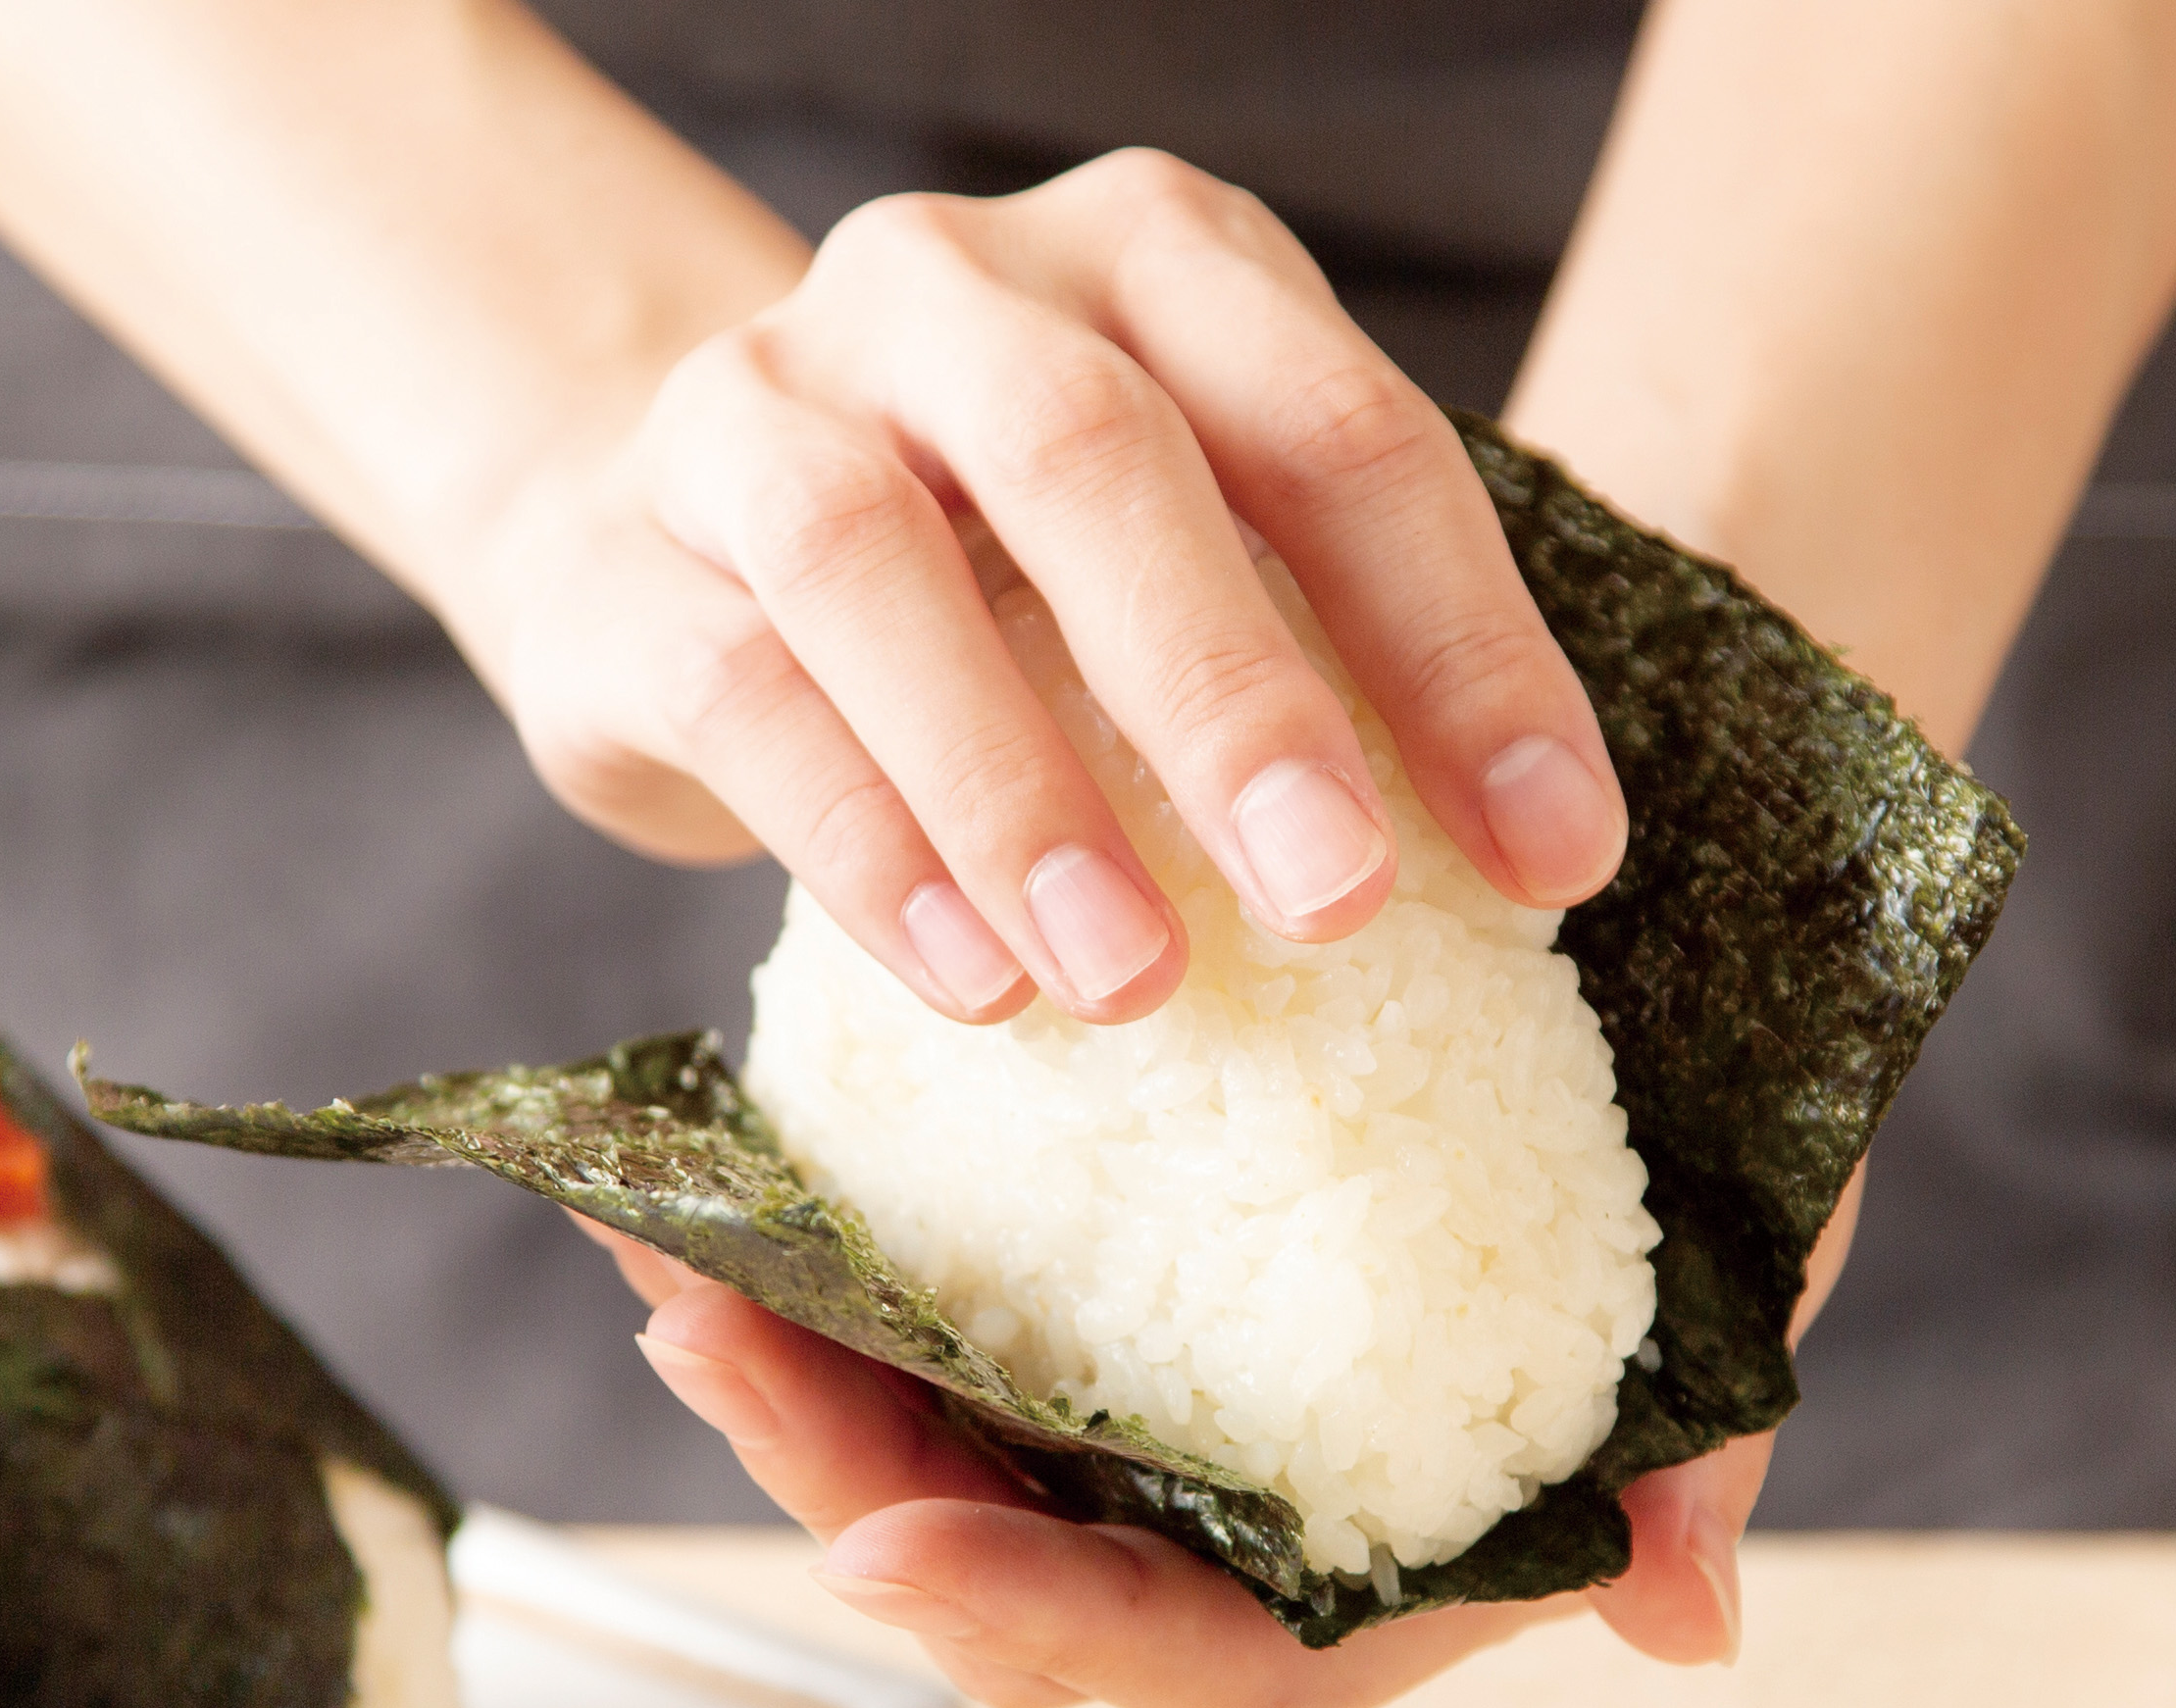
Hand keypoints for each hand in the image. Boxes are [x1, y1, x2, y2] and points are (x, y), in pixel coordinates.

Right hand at [455, 149, 1628, 1024]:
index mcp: (1150, 259)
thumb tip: (1538, 859)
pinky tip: (976, 981)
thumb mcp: (1186, 553)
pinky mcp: (617, 564)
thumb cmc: (996, 573)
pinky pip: (736, 689)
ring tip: (1134, 979)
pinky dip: (867, 845)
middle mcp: (947, 287)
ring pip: (870, 559)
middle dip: (1233, 693)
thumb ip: (1330, 643)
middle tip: (1340, 902)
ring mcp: (755, 404)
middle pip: (1094, 455)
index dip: (1459, 644)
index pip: (1332, 429)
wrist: (657, 540)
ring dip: (1017, 785)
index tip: (1558, 857)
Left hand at [586, 1167, 1859, 1707]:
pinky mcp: (1097, 1278)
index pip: (1214, 1662)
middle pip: (1014, 1578)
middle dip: (847, 1480)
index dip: (1056, 1626)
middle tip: (711, 1338)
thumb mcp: (1749, 1262)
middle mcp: (1252, 1512)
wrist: (1661, 943)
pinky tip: (718, 1174)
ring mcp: (1160, 1404)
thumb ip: (1694, 1452)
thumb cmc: (1727, 1126)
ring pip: (940, 1453)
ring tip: (677, 1263)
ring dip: (795, 1378)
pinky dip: (823, 1260)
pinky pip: (935, 1313)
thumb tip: (1689, 1626)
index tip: (893, 1552)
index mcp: (1396, 1567)